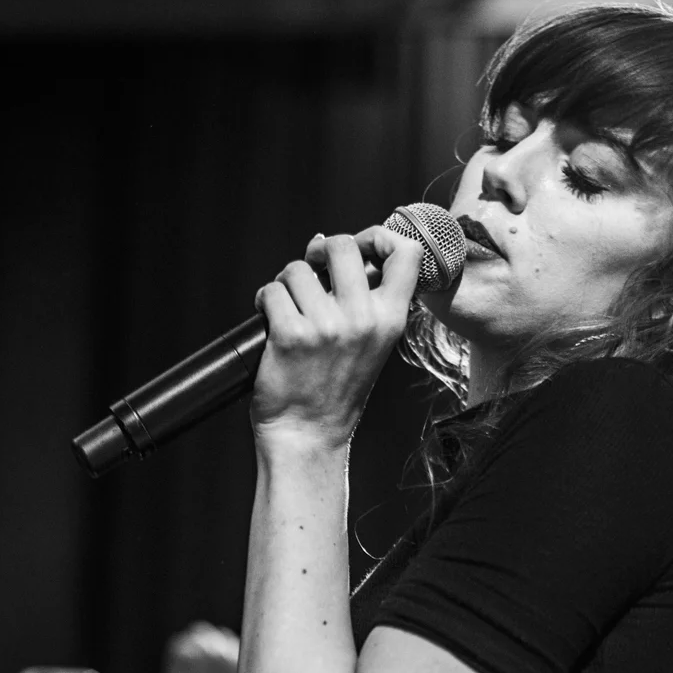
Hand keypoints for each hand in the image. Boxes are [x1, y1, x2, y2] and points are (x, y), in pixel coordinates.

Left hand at [250, 226, 422, 445]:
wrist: (308, 435)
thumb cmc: (335, 389)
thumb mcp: (369, 343)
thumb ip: (360, 298)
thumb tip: (324, 242)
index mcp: (390, 320)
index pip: (407, 253)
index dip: (380, 236)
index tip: (360, 248)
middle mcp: (363, 320)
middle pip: (342, 245)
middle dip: (319, 252)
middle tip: (311, 268)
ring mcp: (327, 327)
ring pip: (298, 269)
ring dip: (286, 283)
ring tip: (289, 308)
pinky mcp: (291, 335)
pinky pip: (272, 291)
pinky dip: (265, 300)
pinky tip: (270, 319)